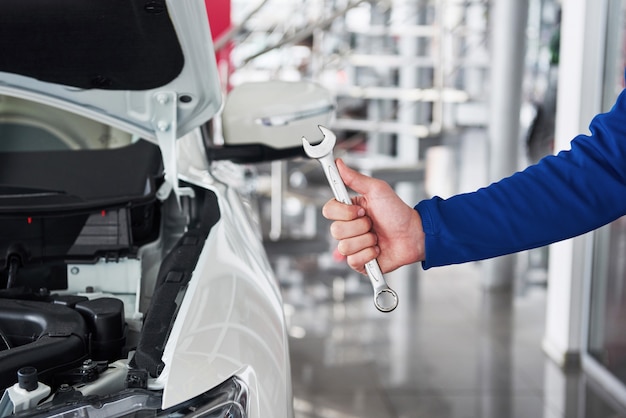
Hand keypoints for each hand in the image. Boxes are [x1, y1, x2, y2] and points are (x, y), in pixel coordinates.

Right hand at [322, 158, 424, 273]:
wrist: (414, 234)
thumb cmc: (398, 212)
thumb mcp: (377, 190)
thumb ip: (355, 178)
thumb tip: (339, 164)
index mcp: (348, 210)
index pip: (328, 211)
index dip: (344, 212)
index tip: (361, 210)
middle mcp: (348, 228)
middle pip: (335, 230)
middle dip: (360, 226)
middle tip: (373, 223)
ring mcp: (353, 245)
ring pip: (344, 247)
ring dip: (366, 240)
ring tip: (377, 237)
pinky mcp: (359, 262)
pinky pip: (353, 260)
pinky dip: (369, 254)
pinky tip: (378, 249)